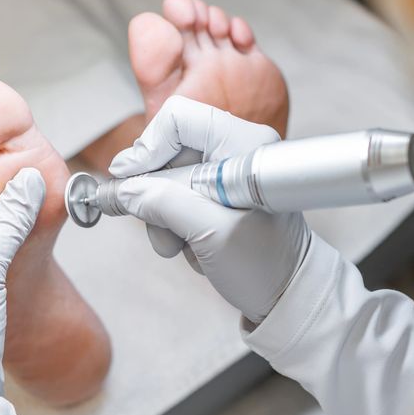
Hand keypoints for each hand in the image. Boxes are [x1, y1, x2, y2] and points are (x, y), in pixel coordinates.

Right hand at [110, 96, 310, 322]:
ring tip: (183, 247)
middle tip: (161, 230)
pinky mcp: (220, 192)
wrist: (288, 295)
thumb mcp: (211, 236)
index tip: (129, 182)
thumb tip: (125, 190)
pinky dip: (177, 224)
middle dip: (157, 195)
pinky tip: (196, 247)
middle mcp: (237, 149)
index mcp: (245, 146)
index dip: (148, 147)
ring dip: (166, 217)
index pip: (180, 120)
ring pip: (169, 178)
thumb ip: (165, 205)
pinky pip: (180, 197)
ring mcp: (228, 171)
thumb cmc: (267, 266)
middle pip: (169, 151)